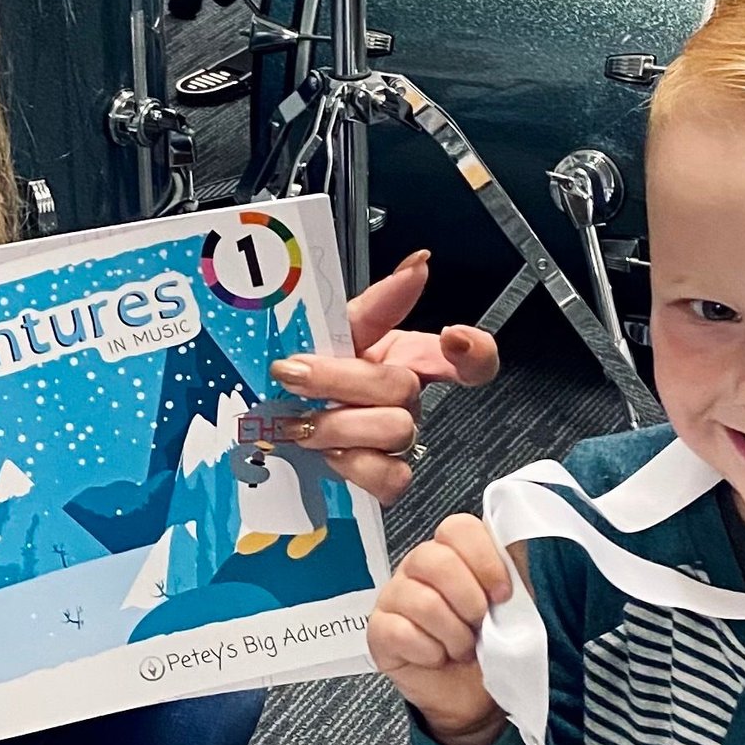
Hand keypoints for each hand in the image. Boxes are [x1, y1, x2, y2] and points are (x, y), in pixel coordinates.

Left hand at [260, 249, 499, 504]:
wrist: (268, 420)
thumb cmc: (308, 368)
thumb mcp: (335, 330)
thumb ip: (379, 301)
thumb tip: (417, 264)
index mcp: (405, 358)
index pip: (470, 360)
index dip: (476, 352)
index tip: (452, 336)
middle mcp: (407, 400)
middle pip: (404, 388)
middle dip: (342, 380)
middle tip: (296, 374)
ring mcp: (397, 442)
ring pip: (396, 431)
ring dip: (338, 423)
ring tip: (300, 420)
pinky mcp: (383, 479)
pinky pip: (391, 476)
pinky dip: (355, 464)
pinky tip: (328, 453)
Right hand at [366, 514, 513, 744]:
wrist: (474, 695)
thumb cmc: (492, 645)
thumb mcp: (515, 606)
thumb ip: (515, 572)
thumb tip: (514, 547)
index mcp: (453, 552)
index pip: (458, 529)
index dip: (484, 560)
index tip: (503, 594)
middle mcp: (418, 568)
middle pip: (434, 559)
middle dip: (468, 599)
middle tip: (480, 624)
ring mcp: (394, 597)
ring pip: (420, 600)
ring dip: (453, 633)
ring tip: (462, 648)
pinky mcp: (379, 631)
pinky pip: (400, 632)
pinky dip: (429, 651)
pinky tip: (438, 657)